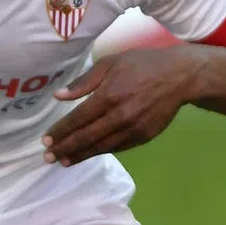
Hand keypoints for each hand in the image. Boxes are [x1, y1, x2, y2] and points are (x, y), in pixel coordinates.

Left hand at [42, 46, 204, 165]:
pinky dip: (101, 152)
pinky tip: (88, 154)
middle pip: (87, 137)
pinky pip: (118, 147)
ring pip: (102, 147)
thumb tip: (58, 96)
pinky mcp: (145, 136)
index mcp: (108, 96)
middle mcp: (120, 116)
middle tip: (48, 157)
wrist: (180, 76)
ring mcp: (134, 129)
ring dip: (81, 155)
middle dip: (65, 148)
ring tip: (64, 161)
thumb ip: (83, 82)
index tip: (45, 140)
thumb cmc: (141, 64)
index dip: (60, 132)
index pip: (78, 119)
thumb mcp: (109, 63)